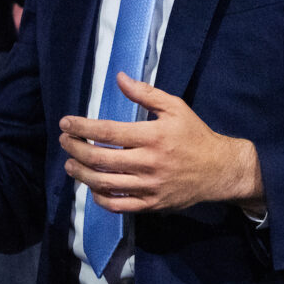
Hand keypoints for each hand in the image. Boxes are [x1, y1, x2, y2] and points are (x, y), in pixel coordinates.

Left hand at [58, 73, 263, 214]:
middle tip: (63, 141)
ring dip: (81, 174)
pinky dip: (100, 198)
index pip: (108, 132)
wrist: (220, 170)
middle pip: (101, 158)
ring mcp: (149, 186)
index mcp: (153, 136)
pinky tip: (91, 187)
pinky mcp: (152, 204)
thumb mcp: (175, 107)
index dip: (82, 128)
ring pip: (105, 183)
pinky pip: (119, 205)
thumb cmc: (195, 135)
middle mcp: (149, 162)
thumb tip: (119, 77)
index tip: (65, 123)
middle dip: (76, 149)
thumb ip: (146, 93)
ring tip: (69, 164)